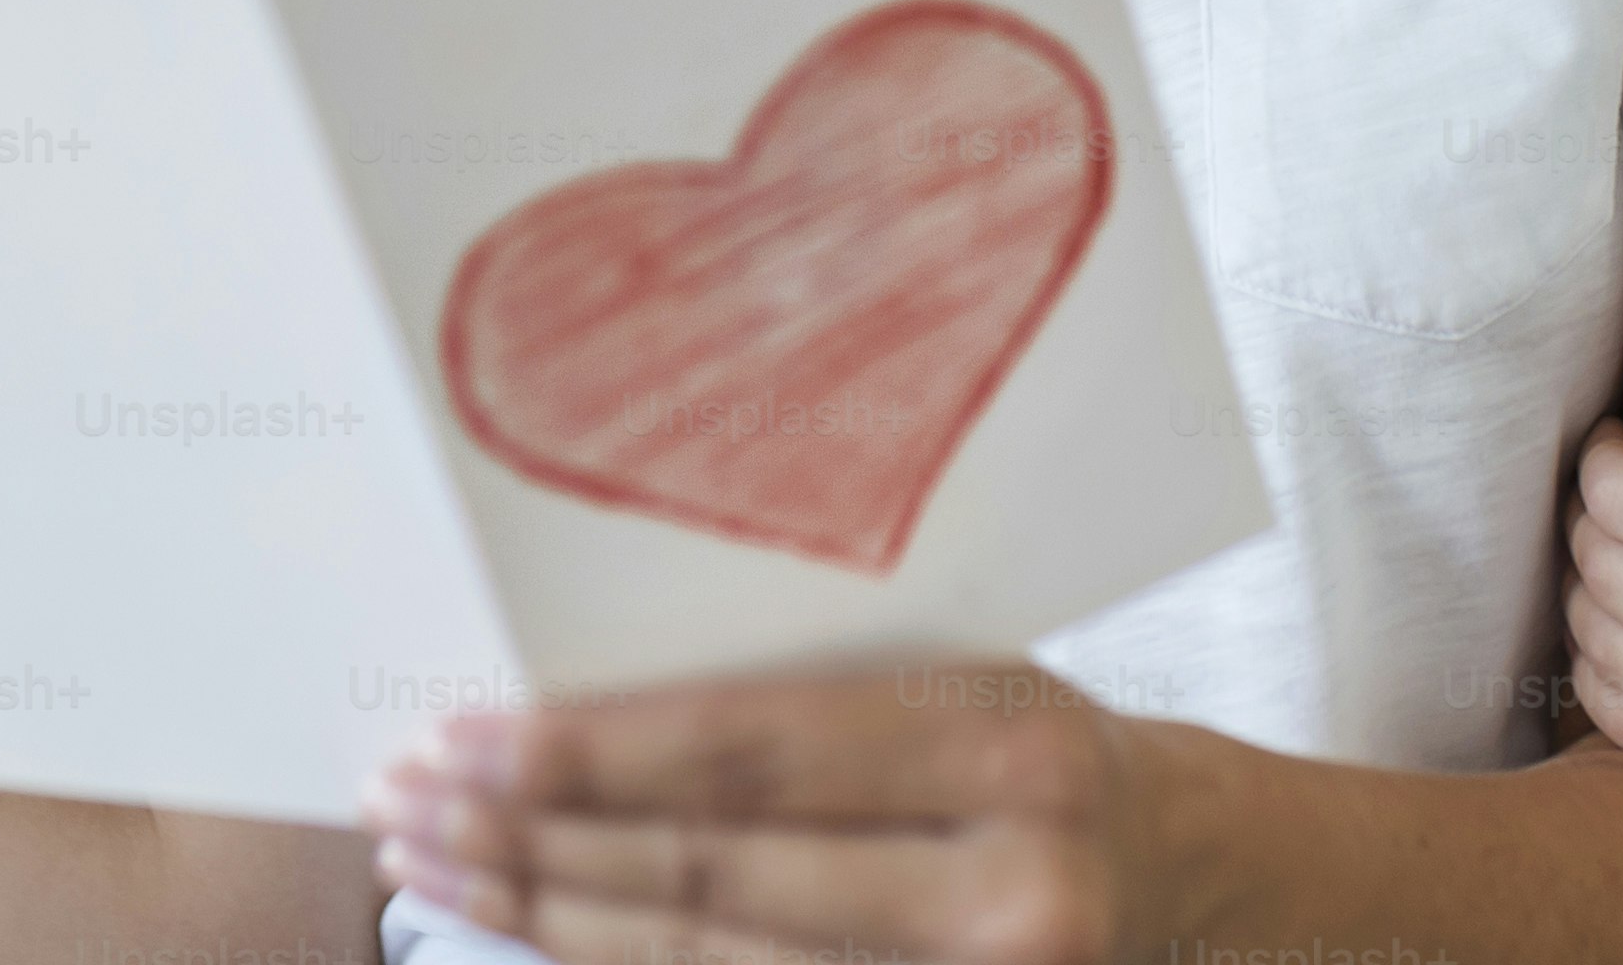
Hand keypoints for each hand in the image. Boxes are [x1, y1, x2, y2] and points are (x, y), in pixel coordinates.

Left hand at [368, 664, 1192, 964]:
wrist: (1216, 886)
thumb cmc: (1055, 757)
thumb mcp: (976, 685)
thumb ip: (825, 698)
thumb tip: (596, 688)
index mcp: (1012, 751)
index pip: (761, 754)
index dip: (596, 754)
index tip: (461, 736)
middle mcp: (1009, 897)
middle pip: (718, 883)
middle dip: (540, 847)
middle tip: (406, 807)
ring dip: (554, 927)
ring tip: (432, 873)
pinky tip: (540, 947)